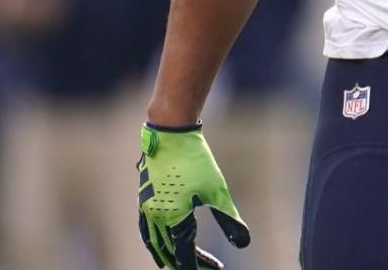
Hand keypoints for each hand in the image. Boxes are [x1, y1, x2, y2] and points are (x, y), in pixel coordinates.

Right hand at [138, 124, 250, 269]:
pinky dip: (153, 238)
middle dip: (183, 262)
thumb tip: (244, 243)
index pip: (185, 253)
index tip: (215, 269)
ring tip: (172, 263)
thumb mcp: (218, 192)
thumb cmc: (195, 160)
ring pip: (152, 241)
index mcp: (171, 218)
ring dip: (164, 253)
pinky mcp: (143, 196)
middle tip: (201, 267)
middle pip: (168, 250)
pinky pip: (145, 226)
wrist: (170, 131)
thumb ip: (229, 220)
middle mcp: (154, 216)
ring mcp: (145, 206)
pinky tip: (160, 237)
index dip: (200, 265)